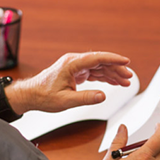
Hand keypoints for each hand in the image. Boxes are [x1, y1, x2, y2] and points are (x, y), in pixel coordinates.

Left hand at [9, 52, 132, 113]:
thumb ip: (85, 98)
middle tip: (129, 77)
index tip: (126, 61)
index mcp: (71, 64)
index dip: (113, 59)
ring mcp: (75, 66)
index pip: (97, 58)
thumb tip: (102, 96)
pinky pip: (94, 72)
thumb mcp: (65, 101)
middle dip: (116, 68)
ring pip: (99, 67)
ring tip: (125, 81)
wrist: (30, 95)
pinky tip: (114, 82)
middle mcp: (74, 62)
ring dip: (112, 73)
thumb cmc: (43, 96)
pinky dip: (105, 77)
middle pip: (100, 61)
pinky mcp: (76, 72)